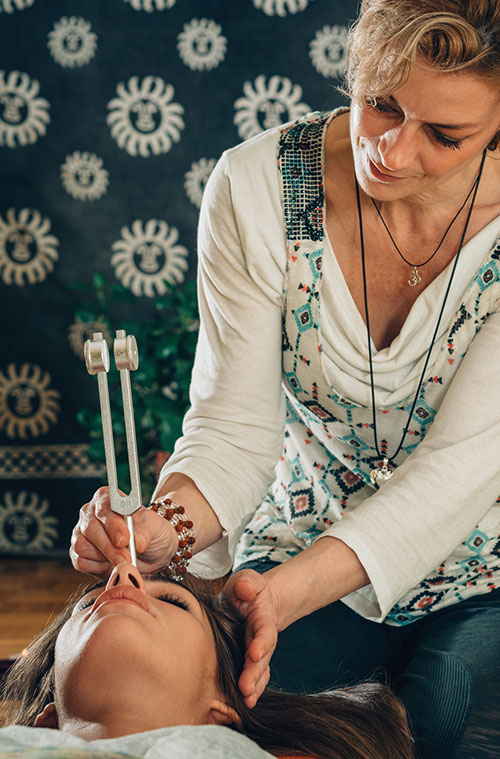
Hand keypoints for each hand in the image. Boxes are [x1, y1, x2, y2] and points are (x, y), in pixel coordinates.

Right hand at [70, 486, 177, 576]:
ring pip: (82, 546)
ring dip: (104, 557)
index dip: (113, 524)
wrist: (151, 551)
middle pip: (90, 529)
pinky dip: (97, 567)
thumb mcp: (155, 528)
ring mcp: (82, 533)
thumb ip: (145, 533)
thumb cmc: (150, 532)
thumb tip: (136, 543)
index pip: (104, 508)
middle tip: (126, 558)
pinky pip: (81, 561)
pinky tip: (111, 564)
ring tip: (123, 561)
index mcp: (106, 498)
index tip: (125, 539)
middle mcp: (90, 514)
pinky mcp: (79, 554)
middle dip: (109, 547)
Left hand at [223, 569, 279, 707]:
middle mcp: (262, 639)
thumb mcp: (247, 579)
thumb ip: (247, 581)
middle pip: (262, 659)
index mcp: (263, 618)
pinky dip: (250, 691)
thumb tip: (245, 588)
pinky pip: (252, 678)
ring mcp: (256, 653)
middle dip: (254, 674)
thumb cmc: (246, 590)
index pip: (264, 631)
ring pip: (258, 672)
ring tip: (246, 701)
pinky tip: (244, 704)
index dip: (261, 642)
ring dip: (253, 687)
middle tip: (246, 689)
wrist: (252, 602)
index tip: (255, 653)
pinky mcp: (248, 662)